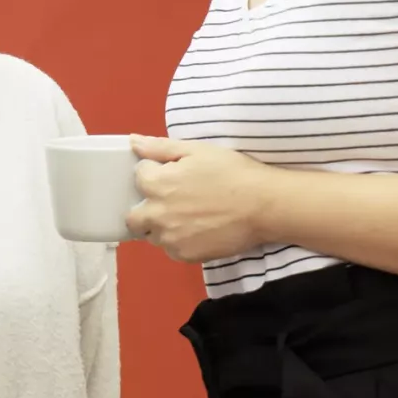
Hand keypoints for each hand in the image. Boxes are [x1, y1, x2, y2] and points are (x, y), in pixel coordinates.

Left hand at [125, 135, 277, 263]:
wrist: (263, 206)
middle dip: (145, 207)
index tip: (170, 173)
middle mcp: (157, 214)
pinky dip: (178, 241)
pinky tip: (197, 230)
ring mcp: (170, 238)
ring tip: (187, 216)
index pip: (138, 177)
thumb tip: (134, 142)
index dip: (153, 173)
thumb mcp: (197, 150)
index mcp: (157, 184)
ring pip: (152, 235)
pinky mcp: (186, 255)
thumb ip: (160, 148)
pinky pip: (171, 250)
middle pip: (133, 216)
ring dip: (161, 226)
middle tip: (170, 201)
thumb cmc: (233, 173)